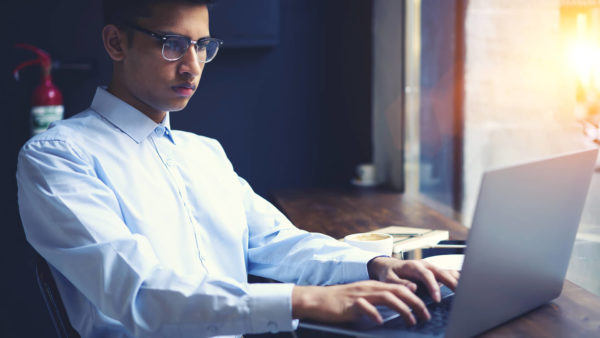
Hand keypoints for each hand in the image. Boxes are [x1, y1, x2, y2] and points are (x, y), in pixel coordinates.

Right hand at [292, 281, 429, 325]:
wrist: (318, 300)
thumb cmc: (341, 301)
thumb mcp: (364, 296)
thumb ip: (381, 296)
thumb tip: (403, 298)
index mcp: (374, 286)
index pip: (400, 287)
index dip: (416, 298)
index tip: (426, 310)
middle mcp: (369, 287)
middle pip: (398, 291)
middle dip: (415, 303)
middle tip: (426, 316)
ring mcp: (360, 295)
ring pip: (386, 297)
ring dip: (402, 308)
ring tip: (411, 320)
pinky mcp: (349, 304)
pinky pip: (364, 307)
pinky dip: (374, 314)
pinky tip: (380, 321)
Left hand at [367, 257, 459, 302]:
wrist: (388, 265)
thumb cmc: (389, 274)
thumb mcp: (388, 279)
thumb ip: (399, 283)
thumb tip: (413, 288)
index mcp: (413, 265)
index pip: (426, 274)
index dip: (433, 286)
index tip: (437, 298)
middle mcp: (424, 264)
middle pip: (441, 271)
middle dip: (451, 283)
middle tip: (460, 295)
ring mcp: (431, 267)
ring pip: (447, 272)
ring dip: (457, 281)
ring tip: (466, 291)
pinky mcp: (434, 271)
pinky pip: (448, 273)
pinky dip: (457, 279)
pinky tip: (464, 286)